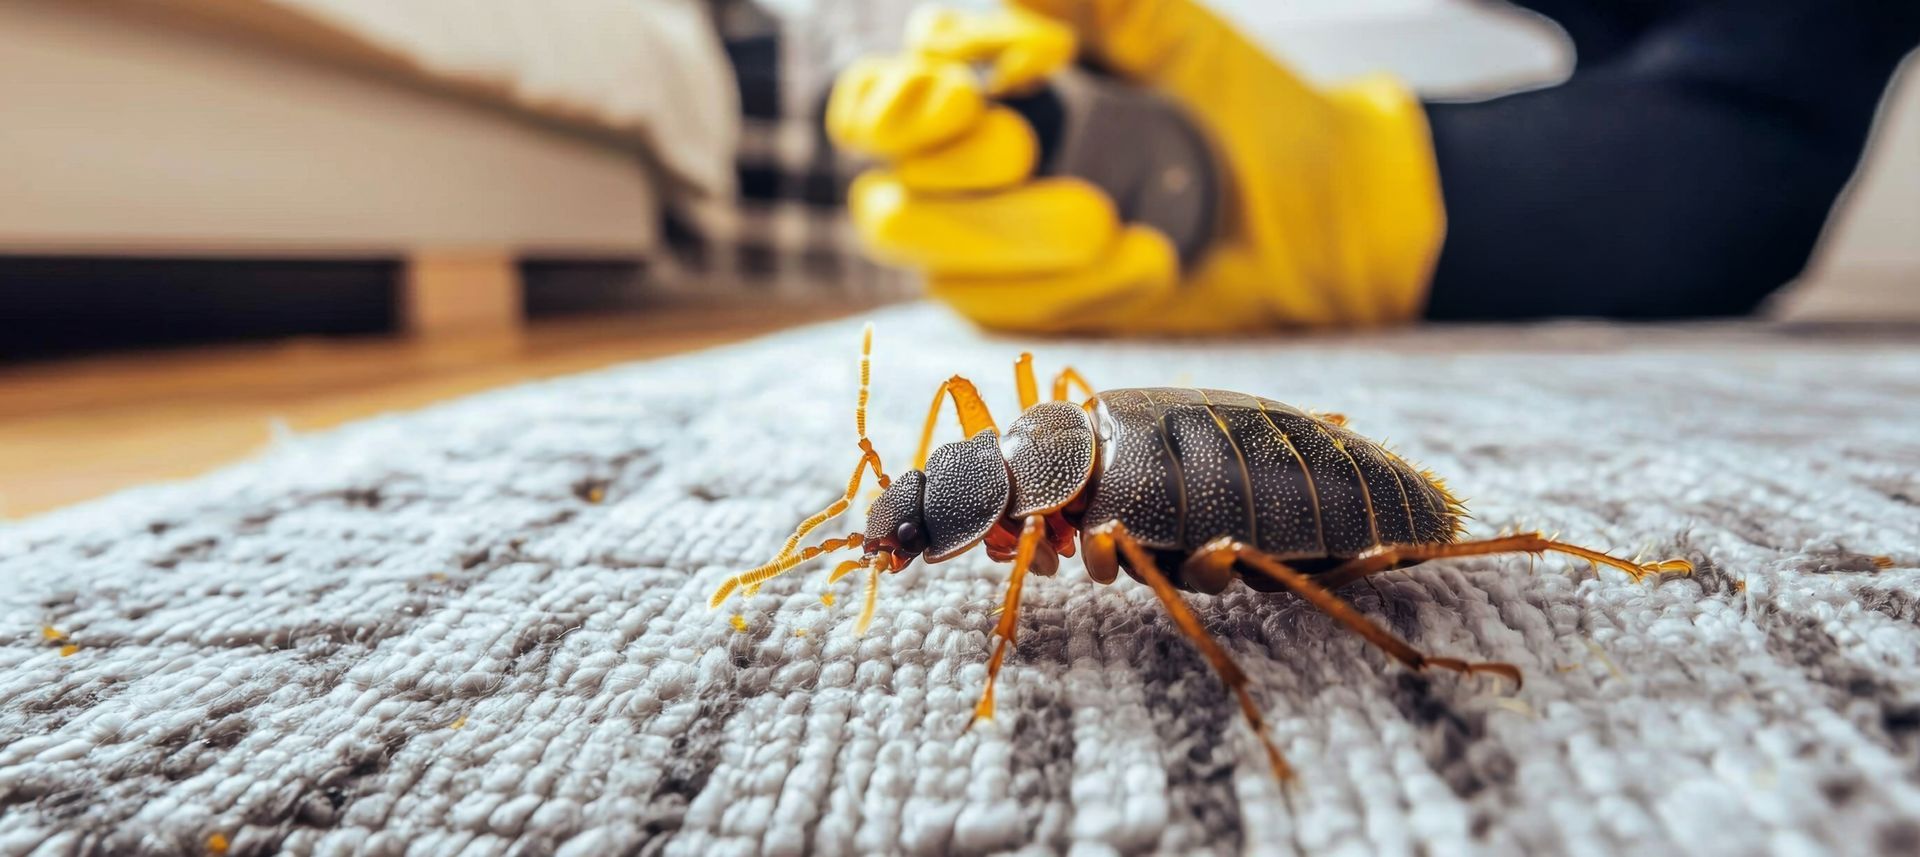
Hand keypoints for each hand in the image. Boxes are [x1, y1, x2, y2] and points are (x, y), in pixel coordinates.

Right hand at [826, 1, 1445, 333]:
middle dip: (952, 181)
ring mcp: (994, 256)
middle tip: (1022, 147)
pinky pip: (1017, 319)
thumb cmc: (1241, 103)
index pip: (871, 104)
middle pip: (887, 201)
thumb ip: (1093, 0)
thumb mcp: (1170, 28)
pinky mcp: (1040, 317)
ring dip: (1017, 242)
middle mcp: (965, 177)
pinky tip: (1151, 258)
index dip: (894, 104)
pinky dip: (1080, 291)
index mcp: (975, 89)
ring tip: (1114, 222)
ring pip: (941, 270)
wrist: (1323, 203)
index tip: (972, 92)